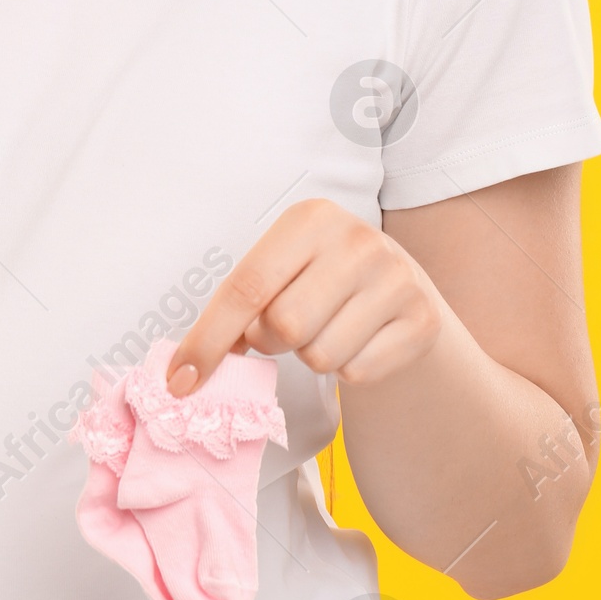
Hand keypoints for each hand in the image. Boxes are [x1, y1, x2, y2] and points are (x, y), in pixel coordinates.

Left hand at [165, 199, 442, 396]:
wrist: (400, 288)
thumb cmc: (321, 280)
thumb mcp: (283, 268)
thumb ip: (241, 303)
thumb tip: (188, 368)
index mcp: (311, 218)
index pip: (247, 286)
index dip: (208, 339)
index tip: (179, 381)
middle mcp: (358, 241)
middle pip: (284, 326)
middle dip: (270, 341)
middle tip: (282, 330)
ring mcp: (396, 280)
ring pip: (320, 355)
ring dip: (311, 355)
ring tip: (327, 328)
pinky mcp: (420, 321)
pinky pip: (357, 372)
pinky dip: (347, 369)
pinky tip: (358, 341)